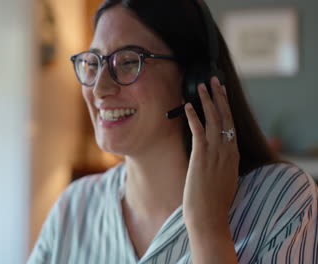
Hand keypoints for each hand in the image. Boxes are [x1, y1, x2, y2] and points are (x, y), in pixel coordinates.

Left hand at [182, 76, 239, 230]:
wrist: (209, 216)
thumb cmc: (213, 202)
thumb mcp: (223, 179)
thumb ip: (221, 164)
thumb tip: (212, 156)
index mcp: (234, 155)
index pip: (231, 125)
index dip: (226, 107)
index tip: (222, 93)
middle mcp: (227, 150)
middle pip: (225, 117)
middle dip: (220, 96)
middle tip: (215, 80)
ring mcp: (215, 152)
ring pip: (214, 119)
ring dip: (207, 100)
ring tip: (202, 85)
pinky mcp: (201, 156)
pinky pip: (198, 130)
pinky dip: (193, 116)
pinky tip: (188, 105)